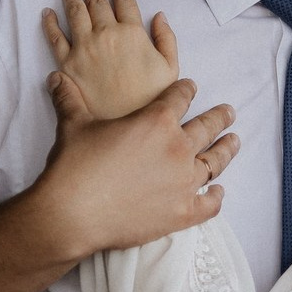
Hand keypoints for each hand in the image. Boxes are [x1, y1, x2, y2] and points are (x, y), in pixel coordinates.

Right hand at [41, 70, 238, 254]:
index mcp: (157, 120)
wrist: (71, 214)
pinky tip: (219, 192)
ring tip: (235, 142)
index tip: (191, 87)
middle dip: (219, 117)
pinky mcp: (182, 213)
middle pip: (207, 126)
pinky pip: (209, 203)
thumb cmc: (74, 166)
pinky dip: (216, 197)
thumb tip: (56, 77)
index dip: (186, 89)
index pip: (180, 97)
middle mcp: (178, 147)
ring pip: (215, 161)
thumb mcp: (74, 125)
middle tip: (229, 112)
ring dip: (227, 150)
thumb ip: (70, 98)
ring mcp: (183, 182)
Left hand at [42, 0, 176, 118]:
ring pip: (74, 12)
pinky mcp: (67, 63)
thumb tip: (159, 16)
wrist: (121, 123)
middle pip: (96, 0)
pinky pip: (55, 38)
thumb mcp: (170, 67)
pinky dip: (49, 23)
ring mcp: (84, 47)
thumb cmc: (150, 98)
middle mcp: (106, 33)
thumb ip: (166, 39)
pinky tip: (47, 12)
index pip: (124, 1)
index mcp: (132, 32)